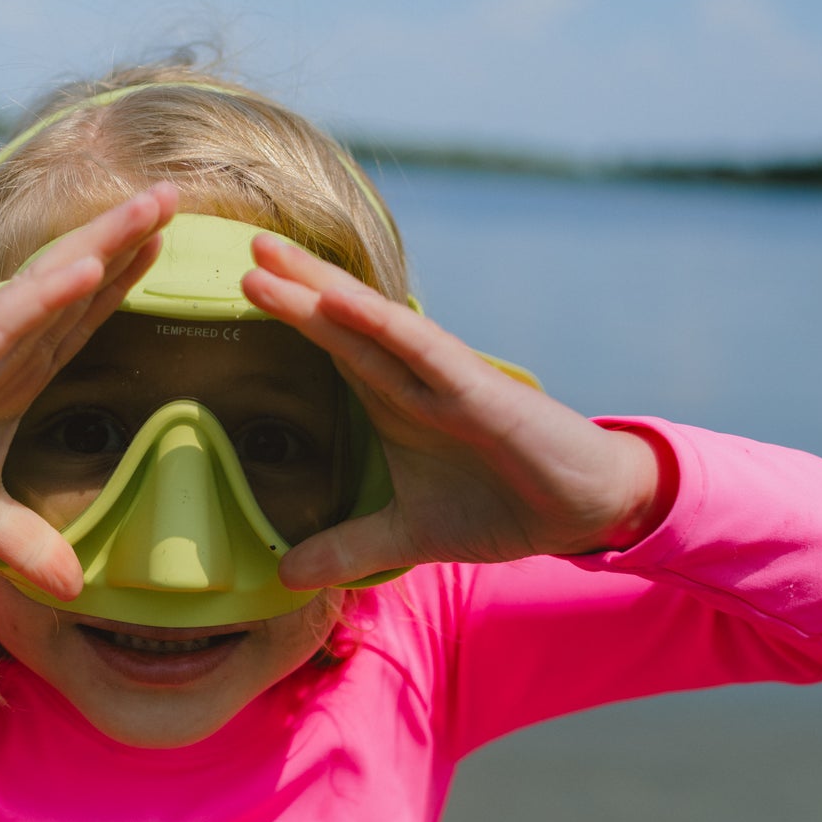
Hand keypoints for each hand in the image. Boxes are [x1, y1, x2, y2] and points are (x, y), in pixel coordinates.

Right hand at [0, 185, 178, 598]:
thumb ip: (26, 544)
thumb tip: (73, 588)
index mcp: (11, 374)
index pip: (77, 319)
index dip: (119, 281)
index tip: (164, 244)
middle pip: (75, 286)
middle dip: (126, 240)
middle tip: (175, 195)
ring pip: (50, 287)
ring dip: (102, 244)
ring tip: (152, 207)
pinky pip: (5, 325)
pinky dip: (48, 296)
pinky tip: (88, 265)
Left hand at [241, 234, 666, 586]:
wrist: (583, 509)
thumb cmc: (501, 504)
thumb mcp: (408, 536)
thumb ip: (349, 548)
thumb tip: (286, 576)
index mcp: (395, 400)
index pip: (331, 349)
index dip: (288, 318)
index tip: (238, 289)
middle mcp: (413, 378)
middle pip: (341, 322)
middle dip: (294, 284)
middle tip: (243, 246)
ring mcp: (444, 378)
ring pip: (370, 324)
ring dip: (320, 290)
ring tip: (268, 258)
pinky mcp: (478, 391)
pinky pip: (422, 350)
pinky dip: (380, 324)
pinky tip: (339, 301)